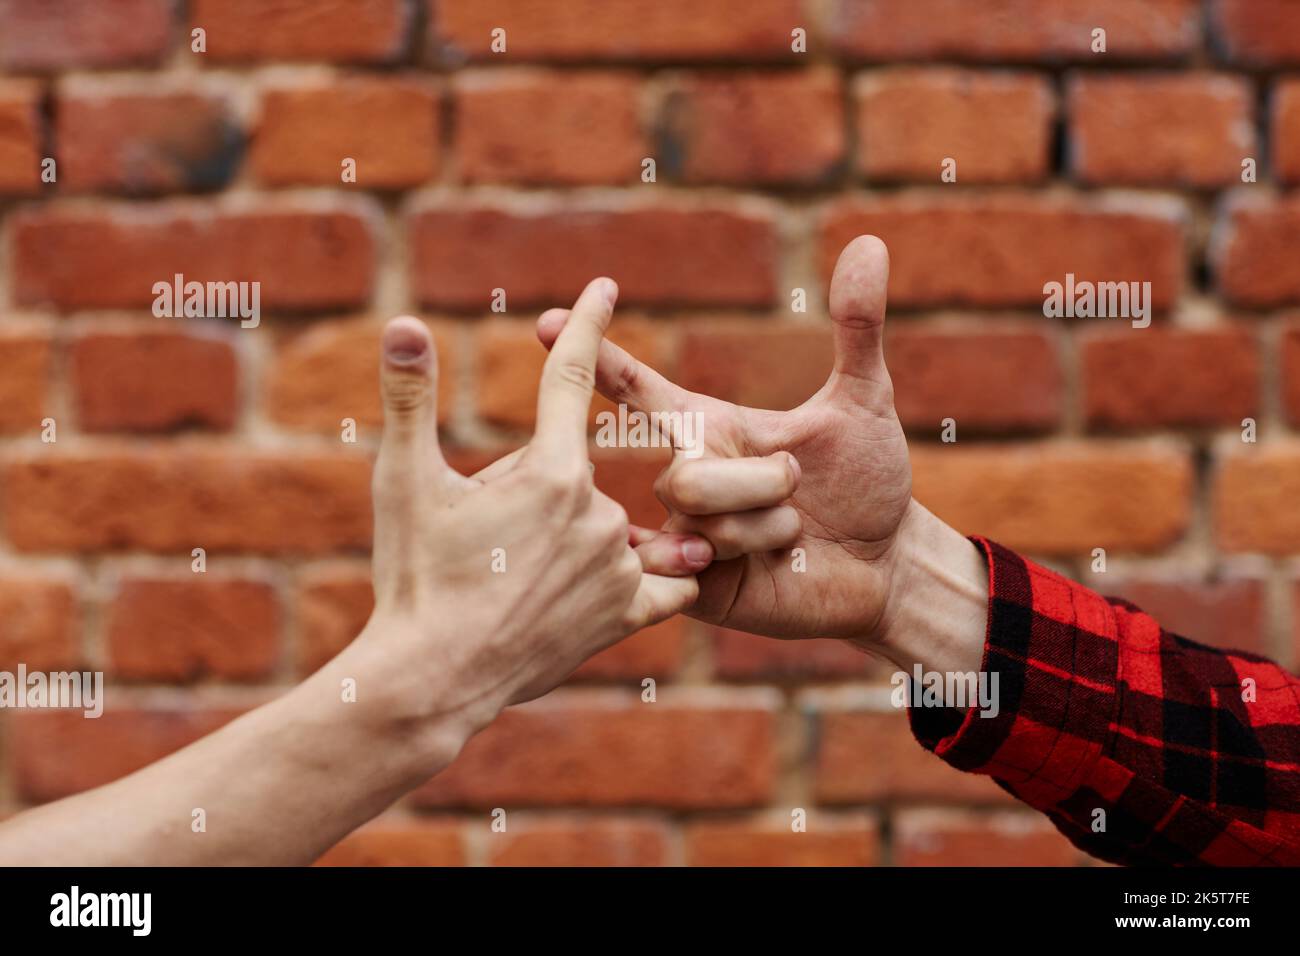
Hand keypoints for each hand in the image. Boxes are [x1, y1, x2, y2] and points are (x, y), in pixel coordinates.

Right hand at [345, 277, 699, 773]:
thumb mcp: (402, 482)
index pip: (572, 377)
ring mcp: (617, 567)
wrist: (432, 679)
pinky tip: (609, 585)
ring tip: (515, 581)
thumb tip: (401, 321)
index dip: (586, 325)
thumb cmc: (413, 578)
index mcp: (548, 471)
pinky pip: (659, 582)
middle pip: (570, 472)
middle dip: (530, 493)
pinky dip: (644, 578)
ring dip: (568, 539)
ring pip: (602, 528)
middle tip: (483, 540)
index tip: (605, 287)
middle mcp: (597, 512)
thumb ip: (410, 399)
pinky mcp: (626, 614)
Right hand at [537, 237, 917, 647]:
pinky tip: (761, 566)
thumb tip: (869, 242)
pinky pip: (699, 565)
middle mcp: (686, 476)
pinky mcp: (695, 585)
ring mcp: (686, 533)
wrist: (885, 563)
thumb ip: (857, 326)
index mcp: (708, 427)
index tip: (547, 323)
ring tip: (795, 531)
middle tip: (800, 489)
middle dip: (761, 482)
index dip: (595, 357)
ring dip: (769, 523)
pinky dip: (746, 557)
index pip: (636, 389)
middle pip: (687, 475)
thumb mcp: (863, 400)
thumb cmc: (866, 479)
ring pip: (701, 519)